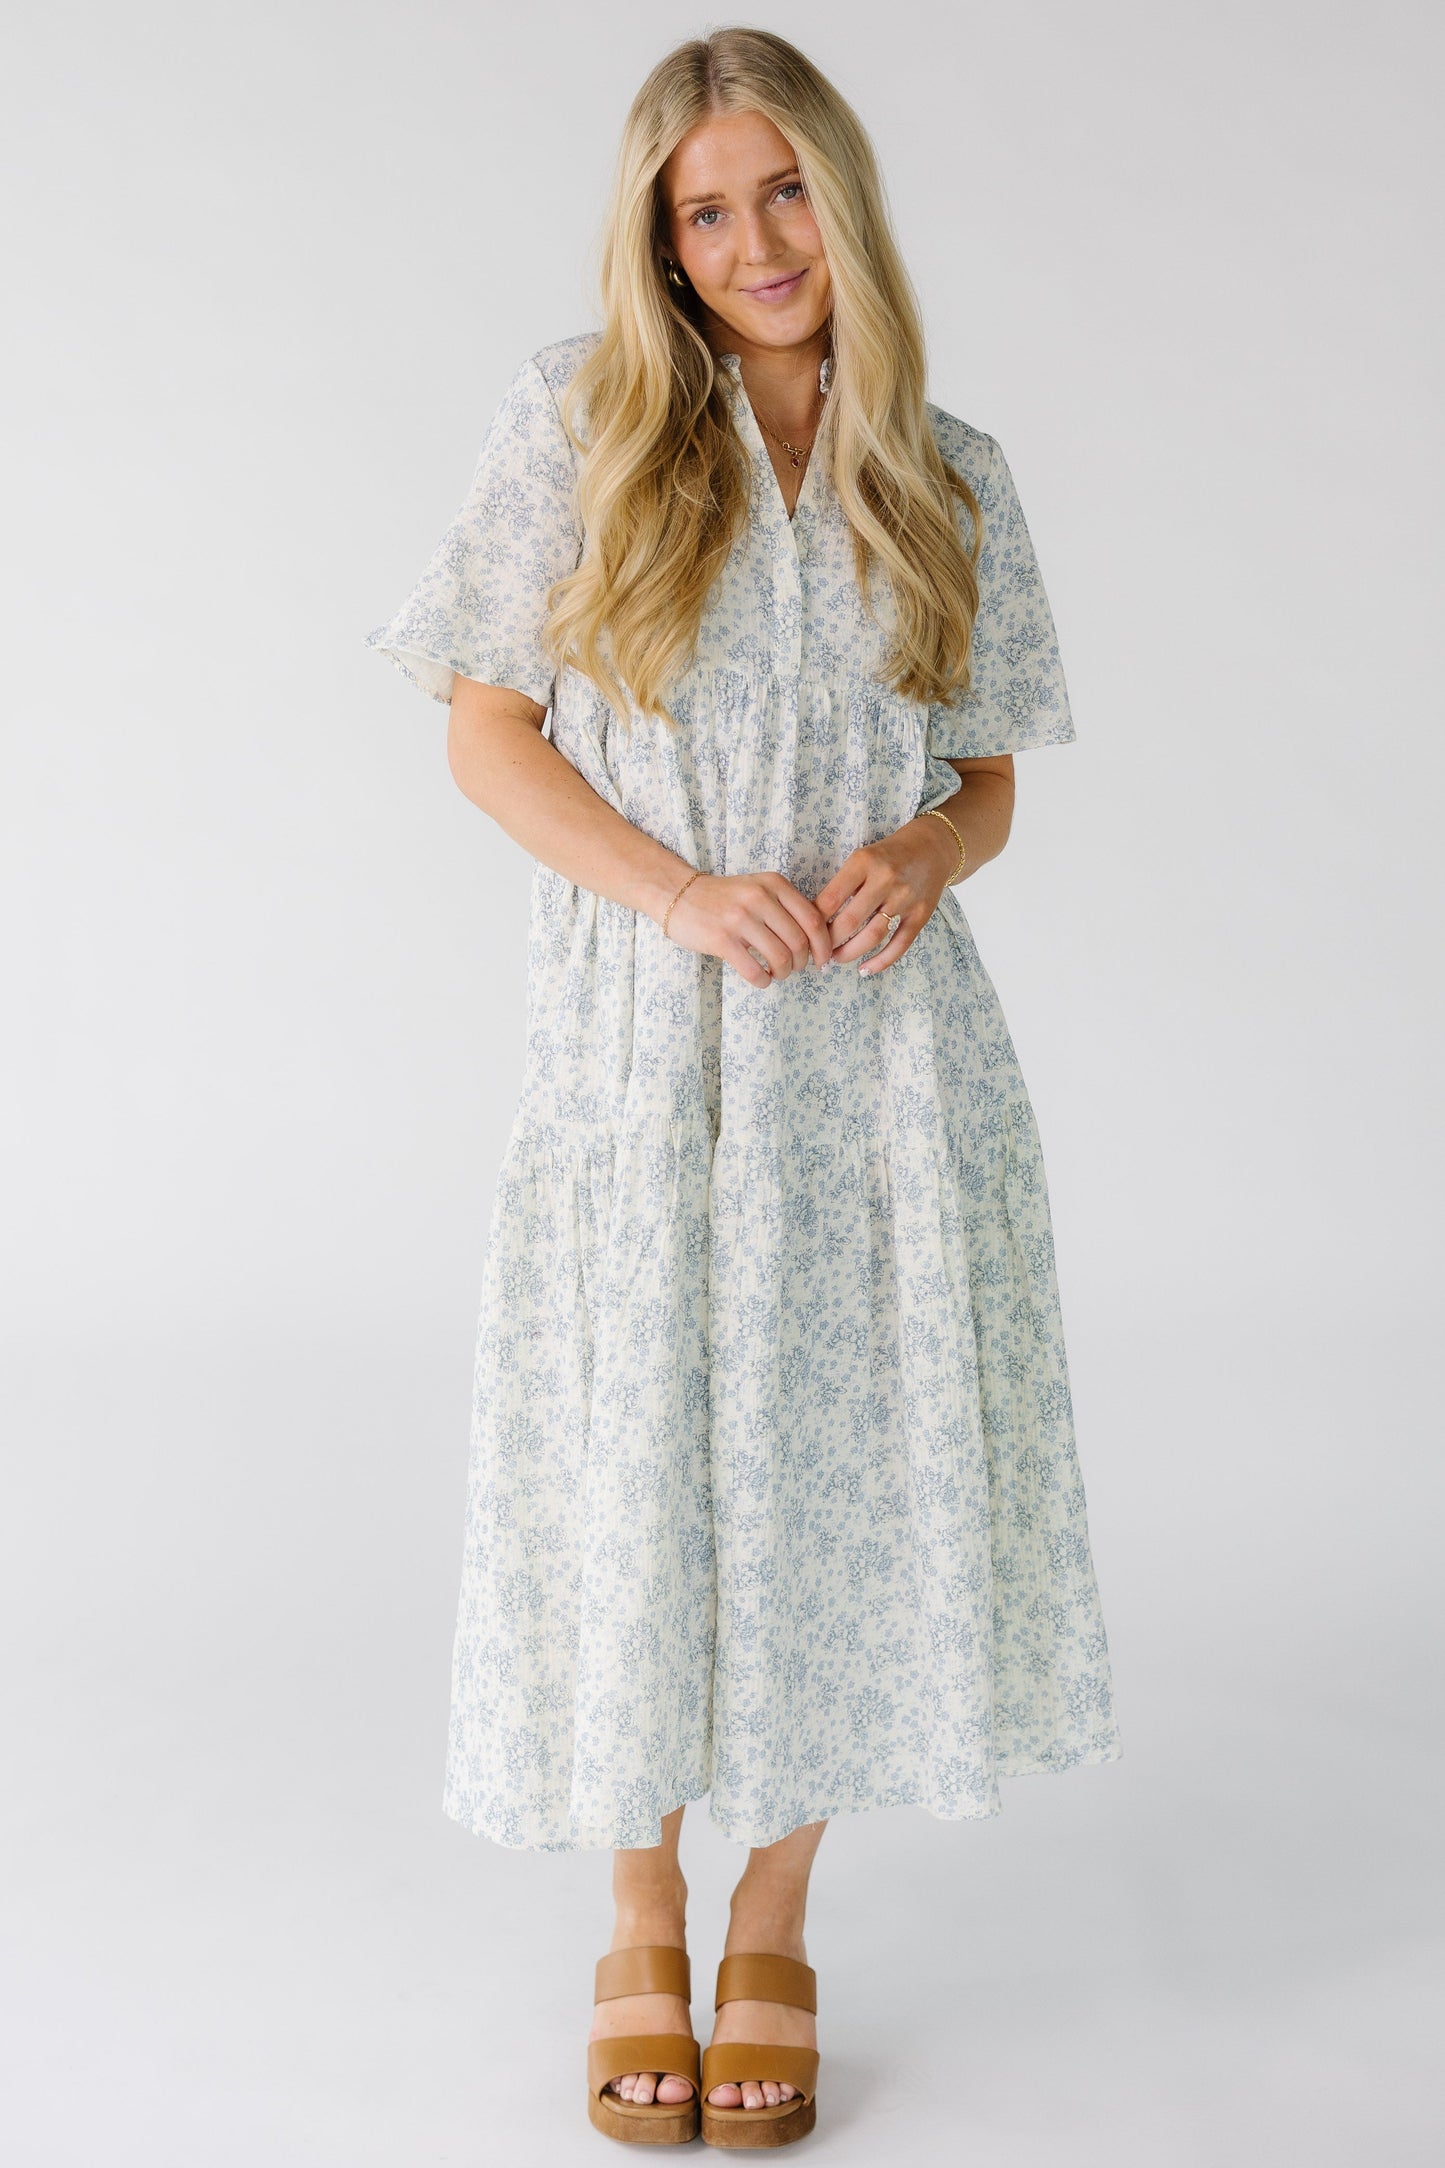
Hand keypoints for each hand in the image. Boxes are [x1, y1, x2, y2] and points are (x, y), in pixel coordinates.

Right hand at [665, 870, 833, 986]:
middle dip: (802, 963)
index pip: (813, 920)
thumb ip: (787, 906)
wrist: (679, 895)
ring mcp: (739, 919)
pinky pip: (754, 971)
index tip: (822, 960)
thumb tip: (820, 938)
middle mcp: (759, 898)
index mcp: (774, 884)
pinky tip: (760, 978)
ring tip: (776, 972)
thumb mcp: (759, 889)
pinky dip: (763, 981)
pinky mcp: (721, 940)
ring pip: (780, 958)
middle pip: (799, 942)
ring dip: (784, 973)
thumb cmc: (725, 898)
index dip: (823, 946)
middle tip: (794, 967)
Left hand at [814, 816, 956, 974]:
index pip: (831, 899)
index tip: (805, 934)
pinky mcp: (921, 915)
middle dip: (829, 942)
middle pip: (849, 921)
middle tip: (818, 952)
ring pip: (873, 936)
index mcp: (863, 863)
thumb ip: (842, 884)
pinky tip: (865, 970)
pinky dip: (881, 962)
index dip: (814, 922)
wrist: (932, 847)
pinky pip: (899, 944)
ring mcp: (905, 898)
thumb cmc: (888, 856)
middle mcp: (885, 880)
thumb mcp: (861, 858)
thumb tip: (815, 919)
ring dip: (850, 953)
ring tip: (836, 959)